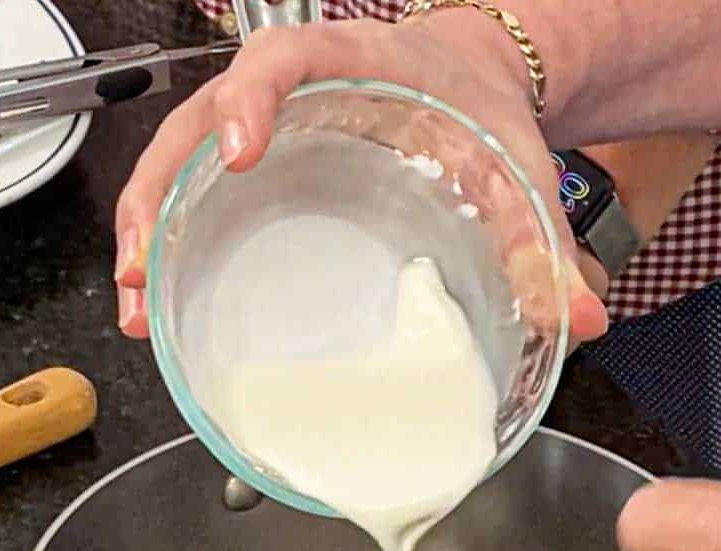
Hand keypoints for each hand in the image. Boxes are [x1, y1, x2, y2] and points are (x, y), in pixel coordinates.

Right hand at [113, 17, 606, 340]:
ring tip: (139, 305)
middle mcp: (292, 91)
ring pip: (179, 164)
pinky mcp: (261, 170)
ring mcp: (268, 129)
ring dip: (146, 231)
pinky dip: (170, 242)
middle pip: (195, 124)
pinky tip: (162, 297)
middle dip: (158, 196)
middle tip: (145, 270)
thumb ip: (545, 241)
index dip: (250, 99)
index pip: (280, 60)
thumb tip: (581, 319)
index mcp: (352, 65)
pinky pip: (196, 195)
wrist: (476, 83)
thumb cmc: (483, 112)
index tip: (237, 148)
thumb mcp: (514, 167)